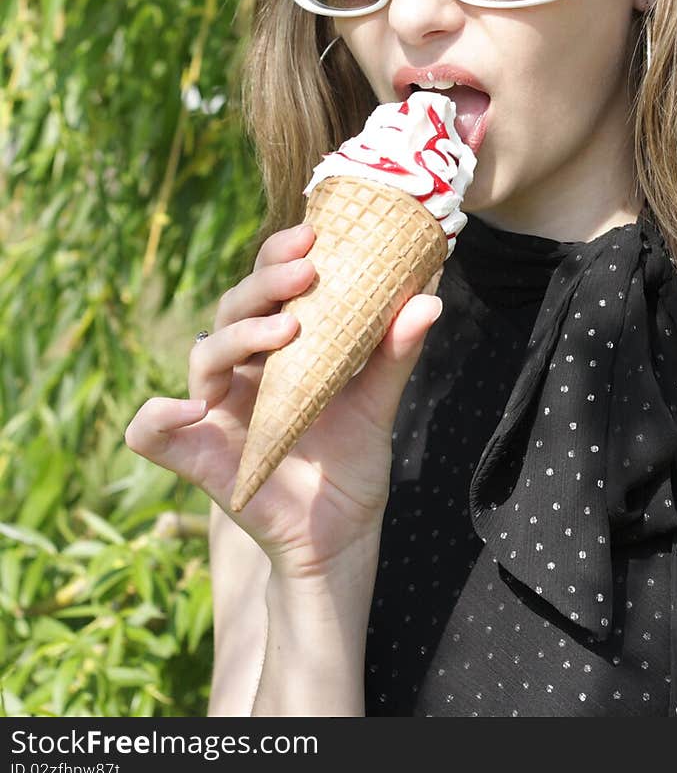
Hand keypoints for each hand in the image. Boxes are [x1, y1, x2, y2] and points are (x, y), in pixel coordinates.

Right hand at [125, 222, 442, 573]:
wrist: (341, 537)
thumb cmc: (351, 463)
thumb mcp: (377, 404)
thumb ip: (396, 354)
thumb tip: (429, 297)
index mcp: (277, 347)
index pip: (267, 286)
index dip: (280, 256)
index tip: (314, 234)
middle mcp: (241, 371)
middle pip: (233, 309)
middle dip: (264, 284)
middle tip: (306, 271)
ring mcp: (215, 411)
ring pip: (204, 355)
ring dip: (239, 337)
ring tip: (288, 331)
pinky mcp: (196, 458)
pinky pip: (152, 433)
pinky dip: (157, 416)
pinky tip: (189, 408)